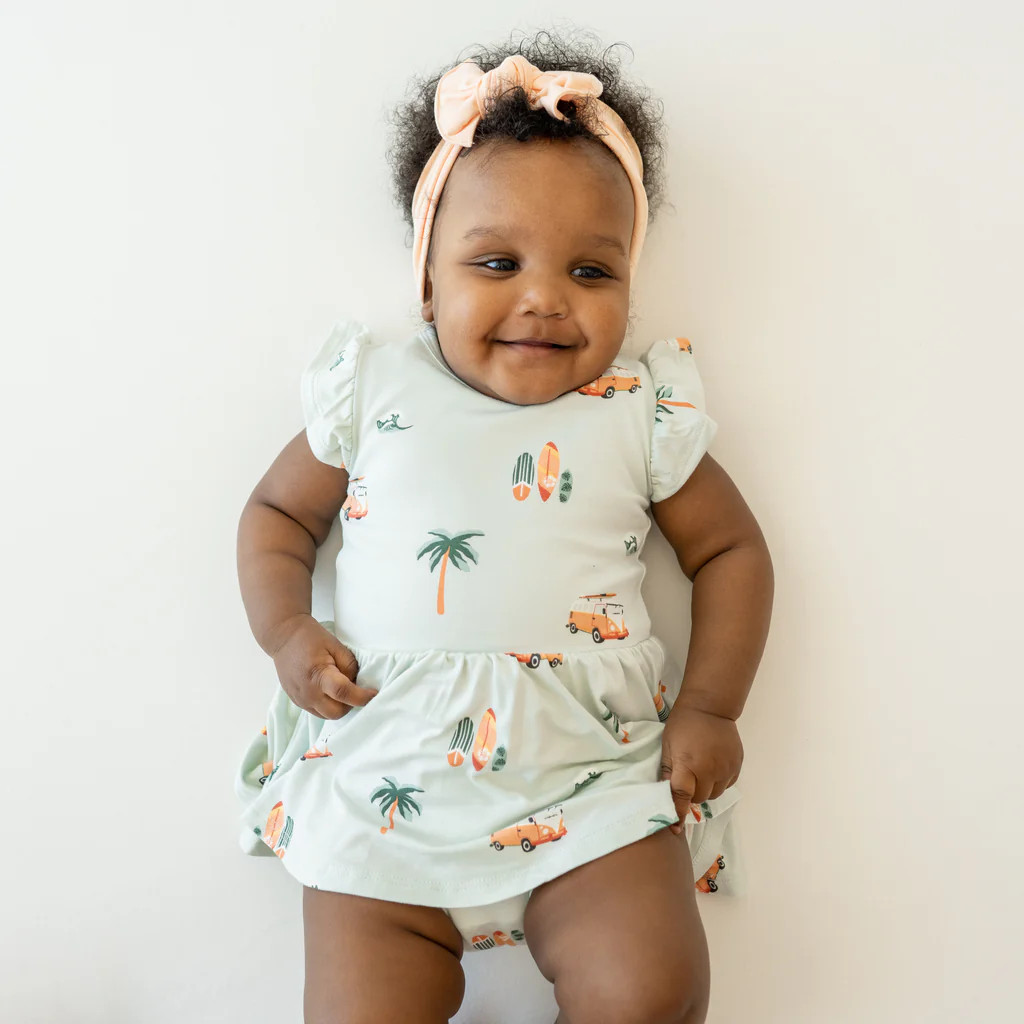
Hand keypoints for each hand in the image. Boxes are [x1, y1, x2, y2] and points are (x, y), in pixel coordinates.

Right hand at [269, 614, 376, 719]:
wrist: (283, 637)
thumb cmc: (310, 638)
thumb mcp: (336, 646)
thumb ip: (350, 666)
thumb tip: (357, 684)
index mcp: (318, 675)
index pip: (343, 693)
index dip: (362, 696)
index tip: (373, 694)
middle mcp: (307, 692)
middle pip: (336, 713)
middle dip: (350, 705)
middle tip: (355, 690)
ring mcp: (300, 699)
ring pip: (326, 716)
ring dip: (338, 707)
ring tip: (340, 690)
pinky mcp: (296, 701)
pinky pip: (317, 711)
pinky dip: (327, 705)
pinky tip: (328, 691)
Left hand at [659, 702, 742, 834]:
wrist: (710, 708)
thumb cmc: (682, 726)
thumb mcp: (667, 747)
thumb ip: (667, 772)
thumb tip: (664, 796)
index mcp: (688, 765)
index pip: (682, 797)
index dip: (677, 813)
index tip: (674, 828)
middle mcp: (710, 770)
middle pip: (699, 798)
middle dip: (690, 794)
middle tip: (686, 780)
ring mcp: (726, 769)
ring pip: (714, 795)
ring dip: (705, 789)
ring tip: (699, 773)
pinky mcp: (737, 766)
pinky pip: (726, 785)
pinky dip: (718, 782)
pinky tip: (712, 768)